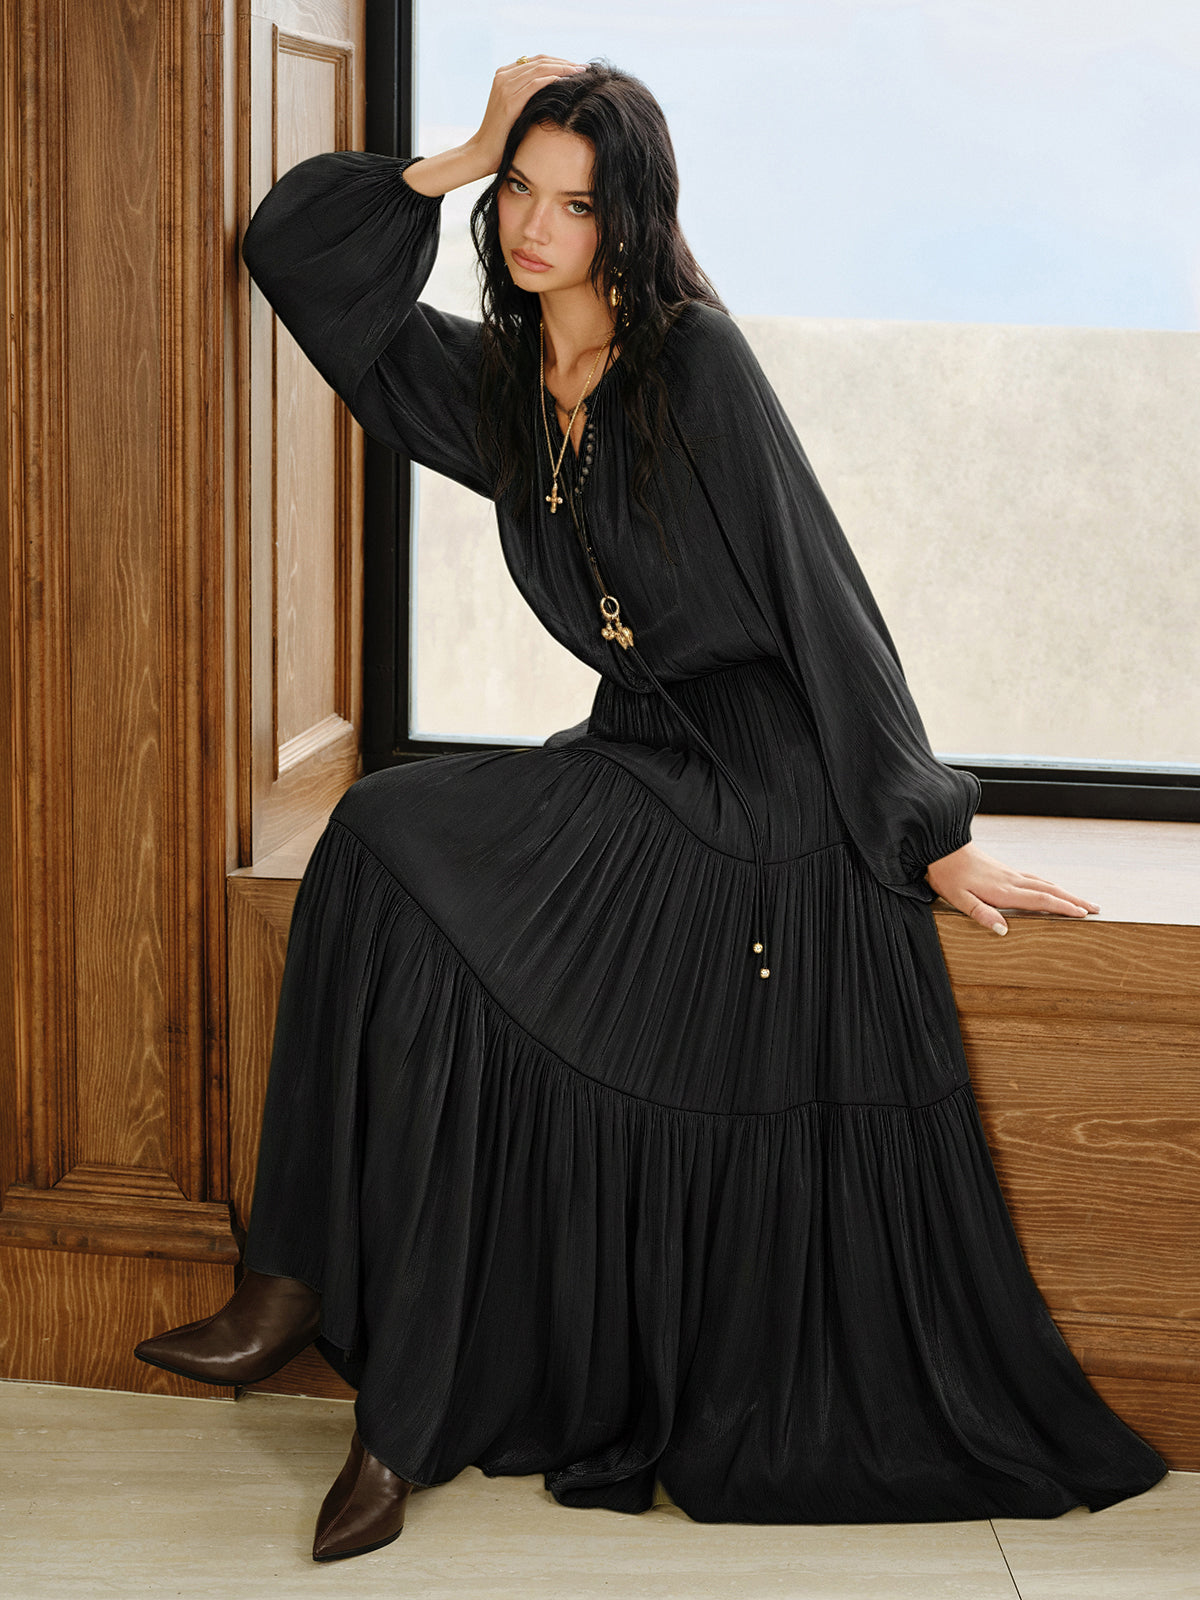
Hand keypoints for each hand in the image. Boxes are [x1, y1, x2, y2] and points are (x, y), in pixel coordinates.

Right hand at [468, 56, 586, 173]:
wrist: (482, 154)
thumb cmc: (502, 138)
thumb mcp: (515, 111)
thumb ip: (527, 97)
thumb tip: (553, 95)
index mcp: (504, 75)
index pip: (537, 61)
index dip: (559, 61)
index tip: (577, 68)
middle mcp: (503, 76)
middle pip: (541, 61)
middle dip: (565, 63)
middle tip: (584, 68)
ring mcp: (504, 86)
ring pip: (540, 68)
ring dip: (564, 68)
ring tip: (581, 73)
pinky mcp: (509, 101)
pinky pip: (535, 83)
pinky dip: (553, 79)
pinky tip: (568, 82)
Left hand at [924, 840, 1099, 935]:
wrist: (943, 845)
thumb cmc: (948, 874)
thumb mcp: (959, 899)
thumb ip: (981, 914)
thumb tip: (1003, 931)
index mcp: (1003, 891)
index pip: (1041, 900)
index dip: (1063, 908)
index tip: (1084, 914)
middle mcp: (1012, 881)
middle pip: (1051, 891)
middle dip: (1075, 900)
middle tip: (1097, 908)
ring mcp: (1010, 874)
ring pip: (1045, 883)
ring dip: (1066, 892)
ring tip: (1082, 901)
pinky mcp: (1005, 870)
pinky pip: (1035, 879)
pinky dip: (1050, 885)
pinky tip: (1052, 888)